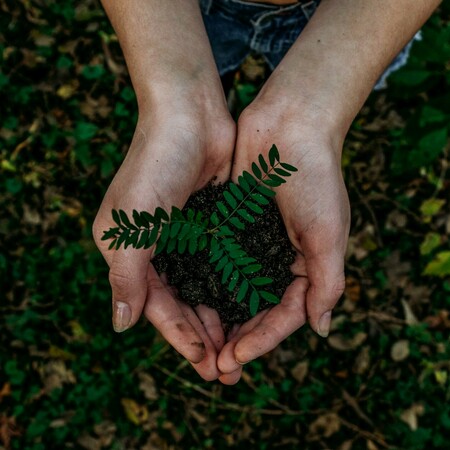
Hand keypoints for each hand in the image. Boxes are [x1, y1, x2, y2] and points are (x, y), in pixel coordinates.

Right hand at [93, 101, 235, 380]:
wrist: (189, 115)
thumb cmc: (155, 165)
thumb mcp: (131, 224)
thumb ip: (125, 276)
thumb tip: (121, 325)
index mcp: (130, 251)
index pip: (155, 306)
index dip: (179, 336)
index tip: (204, 363)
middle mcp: (156, 248)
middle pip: (181, 304)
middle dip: (203, 336)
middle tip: (227, 369)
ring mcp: (186, 237)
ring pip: (204, 289)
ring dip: (220, 318)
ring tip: (240, 348)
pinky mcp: (211, 224)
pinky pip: (222, 266)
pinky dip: (232, 289)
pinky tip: (248, 309)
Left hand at [217, 95, 349, 383]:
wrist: (289, 125)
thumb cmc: (316, 177)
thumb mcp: (329, 232)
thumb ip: (327, 282)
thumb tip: (320, 329)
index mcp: (306, 266)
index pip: (284, 315)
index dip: (262, 340)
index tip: (236, 358)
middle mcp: (277, 259)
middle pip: (255, 310)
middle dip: (236, 338)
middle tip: (214, 367)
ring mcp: (252, 243)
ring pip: (232, 291)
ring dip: (217, 318)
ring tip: (198, 345)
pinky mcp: (230, 225)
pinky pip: (216, 261)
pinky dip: (204, 282)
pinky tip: (188, 301)